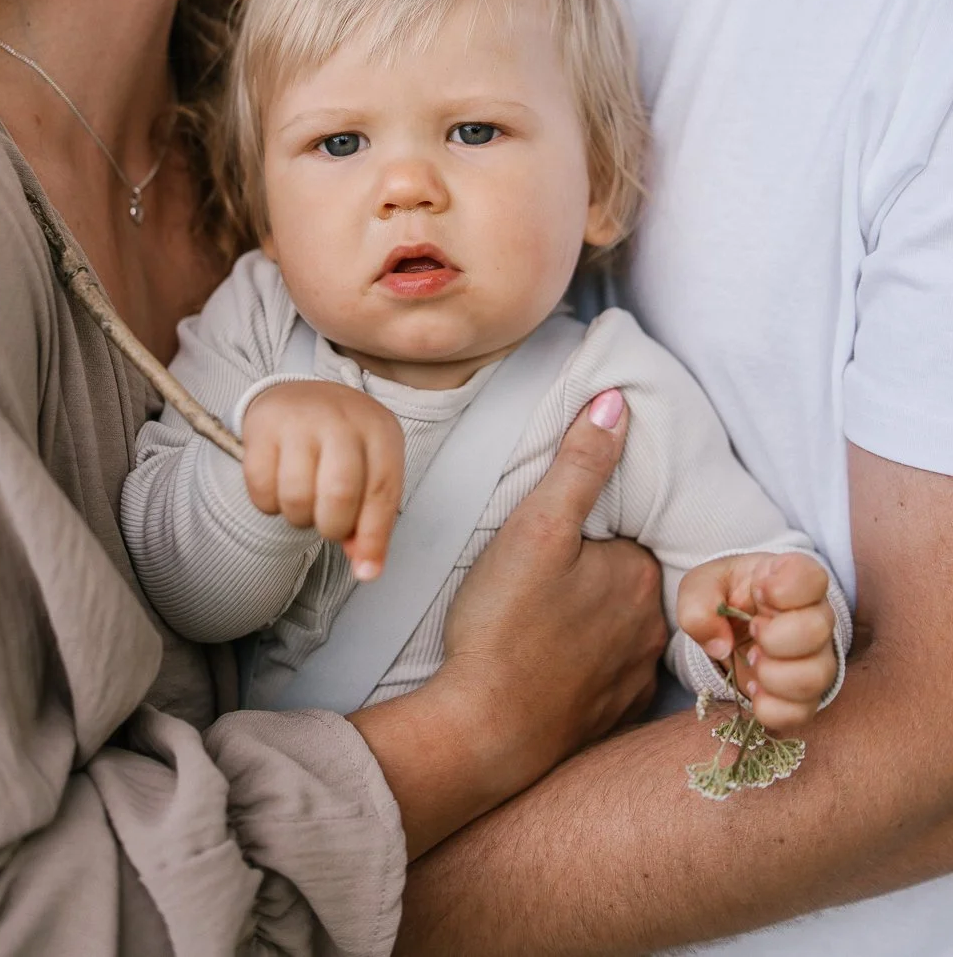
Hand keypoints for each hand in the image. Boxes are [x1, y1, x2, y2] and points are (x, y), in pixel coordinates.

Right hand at [242, 381, 403, 579]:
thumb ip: (372, 516)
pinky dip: (268, 504)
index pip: (381, 491)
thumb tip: (365, 567)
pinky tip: (278, 488)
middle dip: (332, 527)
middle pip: (339, 494)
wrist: (300, 398)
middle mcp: (340, 418)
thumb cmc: (344, 445)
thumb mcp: (370, 468)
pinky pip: (261, 489)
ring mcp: (299, 419)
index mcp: (379, 429)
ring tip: (304, 501)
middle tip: (327, 523)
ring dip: (298, 517)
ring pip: (296, 496)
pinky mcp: (262, 426)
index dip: (373, 537)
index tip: (365, 571)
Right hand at [439, 392, 666, 789]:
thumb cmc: (505, 627)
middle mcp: (654, 632)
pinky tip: (553, 662)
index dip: (605, 528)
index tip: (572, 532)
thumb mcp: (536, 528)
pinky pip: (609, 679)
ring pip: (625, 631)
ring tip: (552, 615)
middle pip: (634, 582)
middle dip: (603, 573)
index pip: (637, 535)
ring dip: (598, 621)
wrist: (482, 734)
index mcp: (642, 580)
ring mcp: (634, 682)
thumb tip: (618, 402)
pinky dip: (588, 668)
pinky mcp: (609, 720)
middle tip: (554, 571)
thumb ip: (580, 464)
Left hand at [677, 551, 836, 732]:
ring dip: (773, 674)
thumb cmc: (726, 595)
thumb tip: (720, 645)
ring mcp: (816, 658)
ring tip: (751, 659)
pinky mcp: (806, 694)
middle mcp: (815, 617)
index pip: (812, 578)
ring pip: (816, 677)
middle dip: (775, 636)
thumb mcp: (701, 585)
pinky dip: (771, 707)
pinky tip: (753, 688)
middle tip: (751, 630)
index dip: (785, 588)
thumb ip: (699, 603)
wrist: (732, 625)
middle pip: (817, 631)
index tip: (759, 592)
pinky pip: (801, 712)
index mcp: (794, 578)